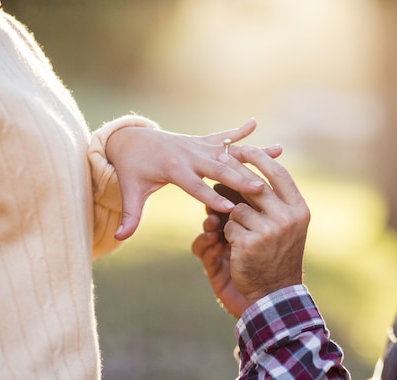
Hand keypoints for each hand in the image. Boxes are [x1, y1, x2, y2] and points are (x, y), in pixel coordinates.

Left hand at [106, 119, 282, 239]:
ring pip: (229, 151)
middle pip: (218, 168)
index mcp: (173, 168)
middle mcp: (189, 154)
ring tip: (278, 150)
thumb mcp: (130, 191)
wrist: (131, 140)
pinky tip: (255, 123)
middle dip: (240, 178)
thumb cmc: (133, 169)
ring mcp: (198, 145)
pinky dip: (240, 130)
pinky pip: (224, 136)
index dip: (211, 198)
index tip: (230, 209)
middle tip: (260, 189)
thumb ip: (129, 215)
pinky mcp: (203, 141)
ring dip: (253, 152)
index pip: (194, 186)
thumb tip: (119, 238)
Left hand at [192, 146, 309, 315]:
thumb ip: (277, 202)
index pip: (279, 174)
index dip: (259, 158)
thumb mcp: (289, 227)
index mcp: (299, 210)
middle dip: (234, 171)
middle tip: (220, 159)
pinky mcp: (250, 243)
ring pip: (237, 208)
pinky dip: (227, 234)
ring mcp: (270, 231)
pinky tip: (237, 247)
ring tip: (238, 230)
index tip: (243, 148)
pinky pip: (228, 227)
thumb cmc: (279, 256)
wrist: (276, 293)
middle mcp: (288, 218)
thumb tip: (256, 172)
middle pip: (254, 185)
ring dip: (231, 216)